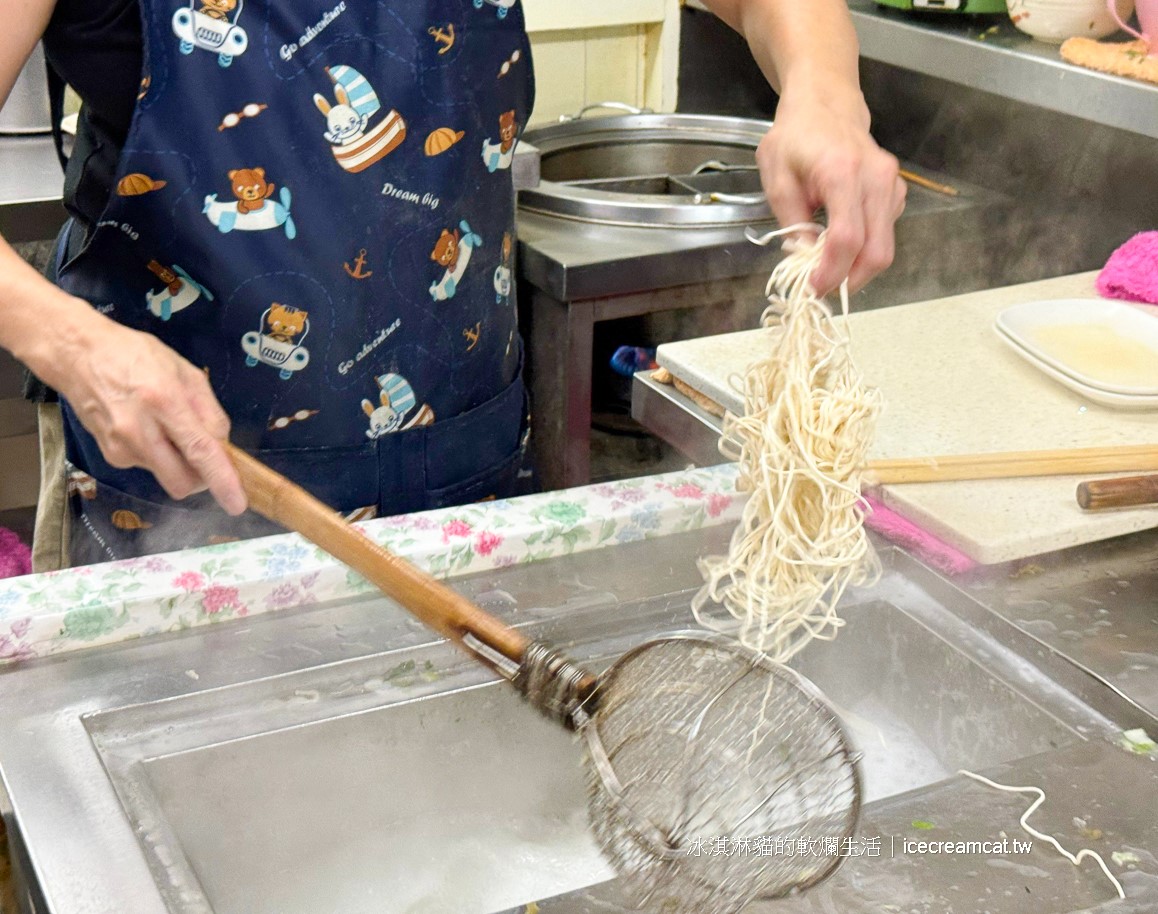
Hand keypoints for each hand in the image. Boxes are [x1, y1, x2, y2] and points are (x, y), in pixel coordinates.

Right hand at [51, 311, 246, 514]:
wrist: (78, 356)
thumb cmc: (137, 356)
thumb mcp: (185, 372)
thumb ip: (209, 411)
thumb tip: (223, 446)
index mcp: (164, 402)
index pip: (199, 451)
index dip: (221, 480)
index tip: (237, 503)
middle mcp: (140, 431)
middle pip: (182, 481)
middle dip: (202, 479)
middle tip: (206, 456)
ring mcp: (122, 447)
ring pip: (167, 476)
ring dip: (179, 462)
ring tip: (167, 426)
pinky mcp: (111, 456)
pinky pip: (150, 467)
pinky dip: (159, 455)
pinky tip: (147, 428)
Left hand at [756, 81, 905, 294]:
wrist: (825, 105)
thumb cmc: (796, 138)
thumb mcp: (777, 180)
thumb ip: (792, 223)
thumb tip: (805, 259)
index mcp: (842, 172)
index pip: (848, 238)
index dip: (832, 272)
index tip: (814, 288)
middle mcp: (876, 178)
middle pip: (877, 251)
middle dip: (850, 280)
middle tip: (822, 288)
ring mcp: (891, 184)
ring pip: (885, 247)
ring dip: (857, 268)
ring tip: (827, 267)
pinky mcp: (896, 191)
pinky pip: (885, 233)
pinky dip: (864, 249)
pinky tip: (840, 246)